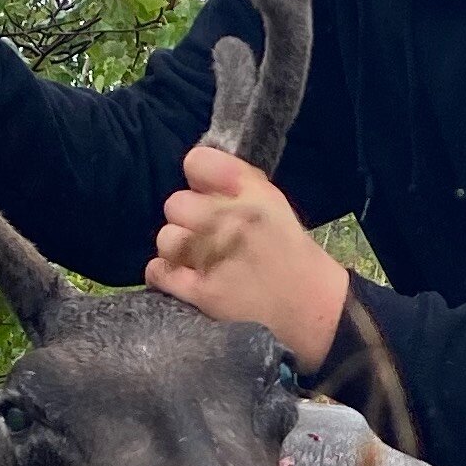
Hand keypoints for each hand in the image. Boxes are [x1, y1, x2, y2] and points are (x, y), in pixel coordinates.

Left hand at [146, 143, 351, 363]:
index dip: (199, 178)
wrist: (307, 303)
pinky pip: (159, 271)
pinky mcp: (202, 292)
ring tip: (200, 259)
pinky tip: (185, 276)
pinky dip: (166, 274)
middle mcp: (229, 220)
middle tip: (208, 235)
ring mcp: (213, 257)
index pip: (198, 162)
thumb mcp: (272, 201)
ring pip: (166, 238)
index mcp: (251, 193)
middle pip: (175, 203)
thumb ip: (235, 180)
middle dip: (189, 218)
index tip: (209, 193)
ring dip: (179, 248)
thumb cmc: (286, 248)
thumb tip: (195, 168)